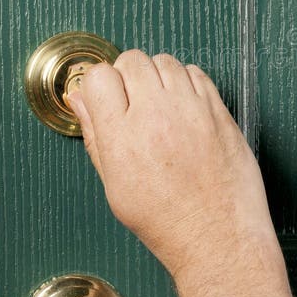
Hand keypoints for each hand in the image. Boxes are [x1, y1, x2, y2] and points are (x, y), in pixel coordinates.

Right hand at [66, 52, 278, 276]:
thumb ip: (95, 135)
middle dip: (127, 75)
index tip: (107, 98)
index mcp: (122, 137)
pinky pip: (197, 73)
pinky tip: (184, 106)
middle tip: (133, 101)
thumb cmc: (166, 220)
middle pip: (132, 60)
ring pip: (165, 60)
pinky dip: (187, 82)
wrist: (217, 236)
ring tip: (161, 105)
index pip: (99, 76)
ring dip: (158, 75)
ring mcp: (191, 110)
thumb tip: (79, 99)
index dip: (100, 85)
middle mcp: (155, 116)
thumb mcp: (115, 185)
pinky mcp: (218, 111)